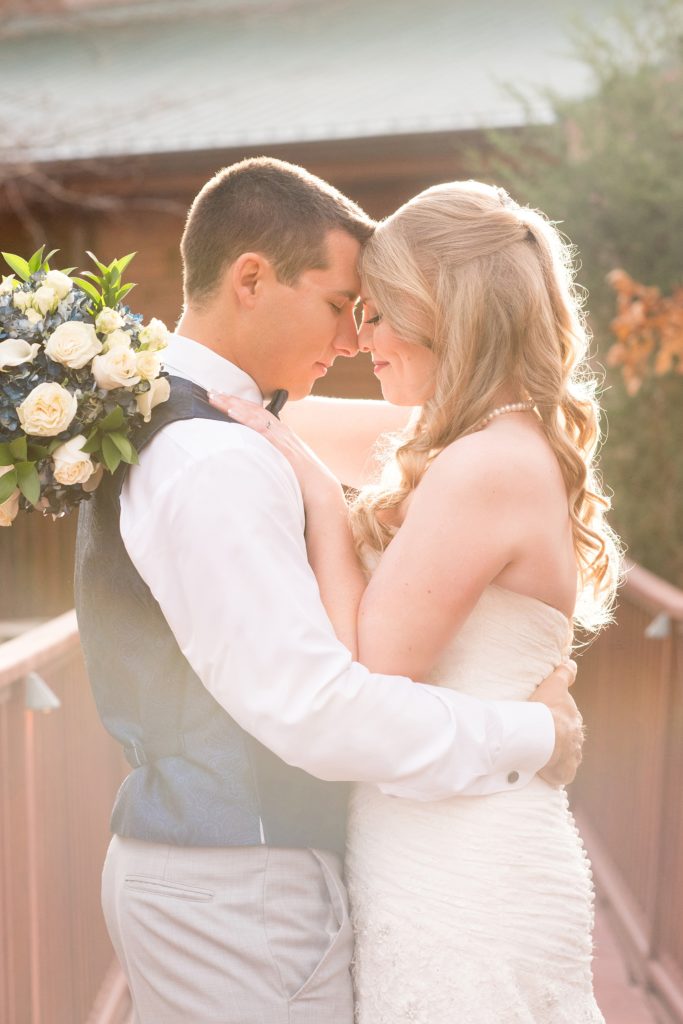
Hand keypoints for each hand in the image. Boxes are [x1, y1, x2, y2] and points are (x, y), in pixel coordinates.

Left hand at [208, 393, 342, 507]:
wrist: (320, 491)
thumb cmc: (302, 480)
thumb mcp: (283, 463)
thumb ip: (269, 457)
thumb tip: (250, 457)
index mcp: (281, 434)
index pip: (257, 413)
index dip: (239, 404)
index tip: (221, 397)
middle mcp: (282, 431)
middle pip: (254, 409)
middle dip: (232, 400)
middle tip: (210, 392)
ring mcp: (283, 438)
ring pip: (256, 415)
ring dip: (235, 405)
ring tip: (216, 398)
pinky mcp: (283, 447)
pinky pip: (262, 429)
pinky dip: (246, 418)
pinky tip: (232, 412)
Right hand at [530, 660, 583, 786]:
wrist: (542, 733)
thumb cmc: (545, 708)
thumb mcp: (554, 684)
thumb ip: (564, 673)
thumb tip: (572, 663)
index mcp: (573, 720)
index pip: (570, 720)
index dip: (560, 720)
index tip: (551, 720)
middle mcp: (576, 738)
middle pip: (570, 739)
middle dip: (562, 740)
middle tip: (544, 739)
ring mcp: (572, 756)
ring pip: (568, 757)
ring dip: (559, 757)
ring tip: (544, 757)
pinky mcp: (565, 771)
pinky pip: (563, 774)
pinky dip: (556, 774)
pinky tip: (547, 772)